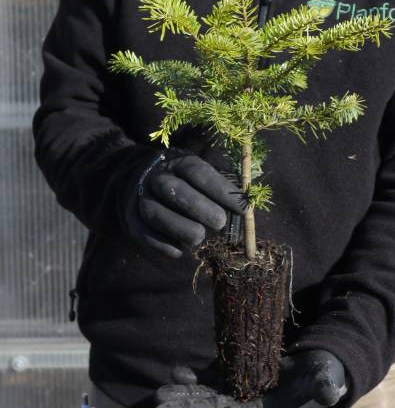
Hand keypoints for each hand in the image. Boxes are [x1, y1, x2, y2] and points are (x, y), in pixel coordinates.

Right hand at [125, 149, 245, 257]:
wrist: (142, 181)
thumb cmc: (187, 182)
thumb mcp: (203, 175)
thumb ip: (224, 188)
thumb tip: (247, 207)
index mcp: (178, 162)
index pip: (199, 172)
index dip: (222, 191)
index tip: (242, 209)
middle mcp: (157, 177)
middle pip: (174, 190)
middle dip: (200, 208)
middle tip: (220, 223)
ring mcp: (141, 198)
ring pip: (155, 213)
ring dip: (180, 228)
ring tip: (199, 237)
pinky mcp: (132, 219)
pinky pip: (144, 233)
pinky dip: (163, 244)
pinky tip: (180, 249)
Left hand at [155, 350, 346, 407]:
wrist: (317, 360)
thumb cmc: (324, 369)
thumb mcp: (327, 375)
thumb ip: (325, 383)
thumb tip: (328, 393)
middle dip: (188, 407)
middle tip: (160, 400)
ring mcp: (243, 395)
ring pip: (210, 398)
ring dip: (186, 396)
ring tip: (161, 392)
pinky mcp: (240, 380)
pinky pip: (214, 382)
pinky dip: (197, 380)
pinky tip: (180, 372)